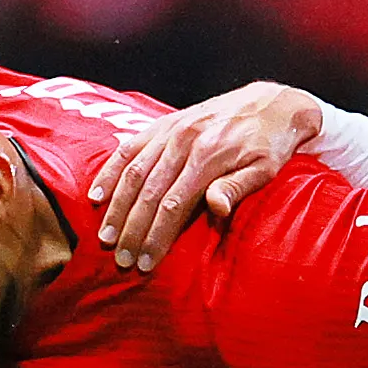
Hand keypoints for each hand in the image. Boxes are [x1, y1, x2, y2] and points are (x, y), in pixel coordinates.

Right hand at [94, 82, 321, 265]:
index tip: (145, 263)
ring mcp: (170, 130)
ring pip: (133, 171)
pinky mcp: (163, 124)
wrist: (271, 104)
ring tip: (104, 235)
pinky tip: (97, 194)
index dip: (156, 236)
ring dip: (116, 206)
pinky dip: (110, 171)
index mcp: (208, 157)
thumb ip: (237, 187)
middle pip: (148, 192)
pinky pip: (129, 148)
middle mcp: (184, 141)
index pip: (173, 205)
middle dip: (131, 229)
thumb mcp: (265, 168)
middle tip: (120, 258)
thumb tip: (215, 208)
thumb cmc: (270, 144)